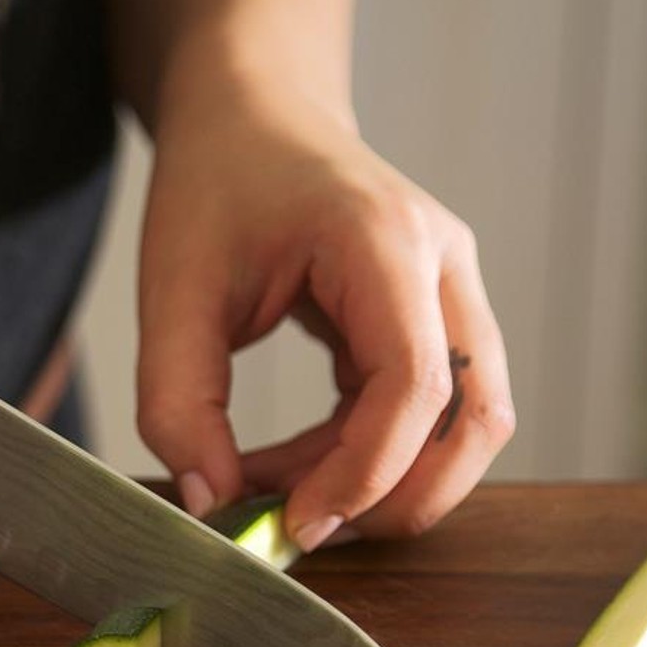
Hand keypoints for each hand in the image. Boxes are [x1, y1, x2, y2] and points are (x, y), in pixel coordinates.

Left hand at [135, 79, 513, 548]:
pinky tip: (293, 466)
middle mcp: (442, 266)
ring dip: (385, 483)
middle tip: (306, 530)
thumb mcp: (172, 291)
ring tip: (284, 495)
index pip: (417, 382)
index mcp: (386, 241)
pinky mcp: (433, 320)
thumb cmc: (217, 183)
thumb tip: (213, 504)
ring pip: (463, 425)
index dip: (366, 472)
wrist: (253, 116)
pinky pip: (426, 414)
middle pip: (474, 417)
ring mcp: (450, 293)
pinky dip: (367, 458)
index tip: (297, 524)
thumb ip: (179, 403)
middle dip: (400, 497)